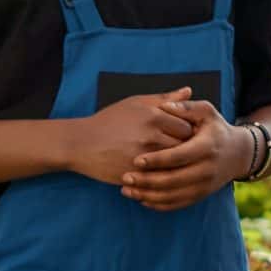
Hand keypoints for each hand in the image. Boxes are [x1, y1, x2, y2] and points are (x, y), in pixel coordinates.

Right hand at [64, 89, 196, 186]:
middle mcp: (151, 136)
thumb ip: (164, 98)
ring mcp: (144, 158)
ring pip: (175, 166)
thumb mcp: (136, 103)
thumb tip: (189, 91)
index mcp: (153, 116)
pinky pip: (161, 180)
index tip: (185, 137)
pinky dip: (165, 178)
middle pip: (185, 148)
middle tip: (185, 152)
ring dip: (177, 166)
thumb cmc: (109, 121)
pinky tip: (162, 174)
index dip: (189, 133)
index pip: (187, 128)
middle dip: (187, 151)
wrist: (81, 143)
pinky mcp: (137, 175)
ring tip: (175, 164)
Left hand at [122, 99, 242, 211]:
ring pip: (173, 196)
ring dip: (148, 195)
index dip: (157, 160)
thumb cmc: (215, 128)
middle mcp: (207, 169)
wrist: (237, 154)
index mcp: (207, 147)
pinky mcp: (200, 196)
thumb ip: (186, 107)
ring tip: (127, 190)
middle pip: (173, 180)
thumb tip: (165, 105)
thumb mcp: (206, 111)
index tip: (136, 160)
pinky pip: (177, 204)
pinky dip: (158, 204)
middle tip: (125, 178)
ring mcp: (204, 186)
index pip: (179, 156)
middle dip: (147, 181)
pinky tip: (141, 198)